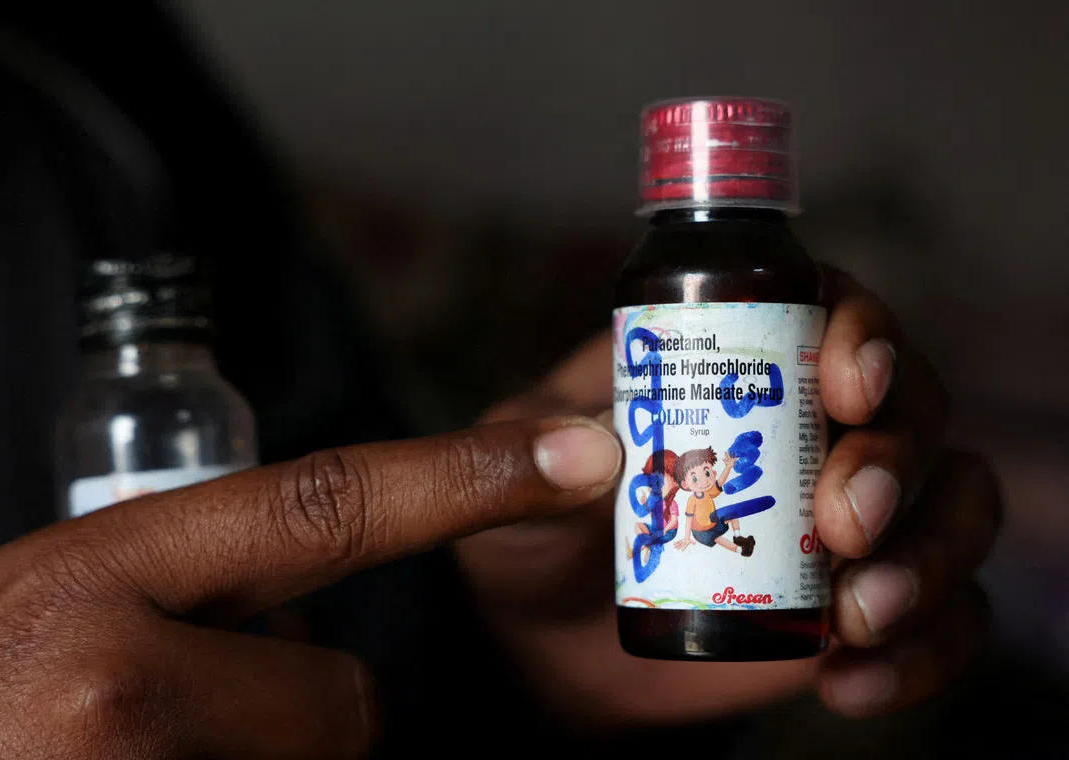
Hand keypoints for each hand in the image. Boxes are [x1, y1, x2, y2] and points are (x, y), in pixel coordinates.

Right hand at [0, 417, 622, 757]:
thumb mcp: (46, 595)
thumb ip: (183, 578)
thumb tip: (307, 612)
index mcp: (98, 569)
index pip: (324, 502)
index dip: (465, 476)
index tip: (580, 455)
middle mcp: (124, 676)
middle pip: (345, 700)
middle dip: (302, 710)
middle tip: (182, 715)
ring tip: (135, 751)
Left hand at [456, 266, 999, 724]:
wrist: (540, 639)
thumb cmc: (530, 528)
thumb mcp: (501, 480)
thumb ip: (517, 457)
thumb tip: (593, 452)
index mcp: (729, 367)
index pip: (831, 311)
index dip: (864, 331)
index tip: (848, 385)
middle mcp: (806, 429)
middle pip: (914, 405)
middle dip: (895, 457)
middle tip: (843, 523)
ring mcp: (840, 521)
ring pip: (954, 502)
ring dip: (933, 551)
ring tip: (861, 614)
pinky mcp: (856, 607)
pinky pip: (945, 616)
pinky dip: (930, 647)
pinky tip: (853, 683)